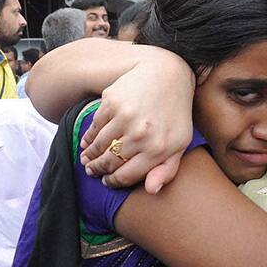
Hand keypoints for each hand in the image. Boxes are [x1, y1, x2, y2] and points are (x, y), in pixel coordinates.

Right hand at [80, 57, 194, 192]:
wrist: (167, 75)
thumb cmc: (175, 114)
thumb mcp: (180, 143)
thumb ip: (167, 170)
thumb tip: (151, 191)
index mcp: (158, 149)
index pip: (125, 176)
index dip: (113, 182)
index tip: (107, 182)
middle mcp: (141, 135)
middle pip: (109, 162)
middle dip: (98, 170)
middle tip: (92, 171)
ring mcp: (125, 117)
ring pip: (98, 146)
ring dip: (89, 156)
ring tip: (87, 160)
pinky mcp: (111, 103)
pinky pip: (94, 128)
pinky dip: (88, 138)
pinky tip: (87, 142)